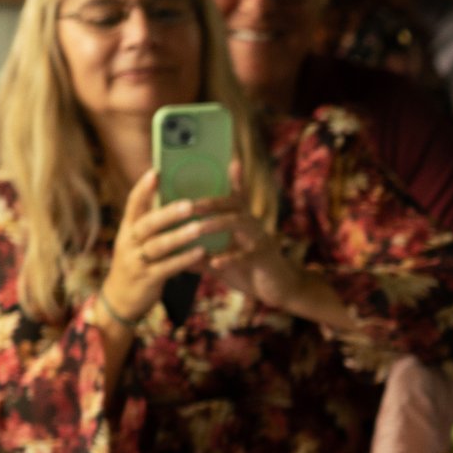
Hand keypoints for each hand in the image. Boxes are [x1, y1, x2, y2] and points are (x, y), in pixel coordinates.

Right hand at [99, 168, 234, 324]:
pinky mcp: (147, 279)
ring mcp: (136, 261)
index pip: (133, 204)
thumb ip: (150, 222)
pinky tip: (201, 252)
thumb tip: (171, 196)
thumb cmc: (137, 263)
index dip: (143, 188)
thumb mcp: (137, 240)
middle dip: (167, 213)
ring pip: (157, 246)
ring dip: (179, 236)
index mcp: (128, 228)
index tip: (156, 171)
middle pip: (147, 224)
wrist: (121, 299)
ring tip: (198, 227)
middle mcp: (129, 242)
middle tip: (189, 204)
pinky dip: (184, 260)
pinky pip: (167, 267)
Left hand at [198, 158, 311, 310]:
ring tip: (198, 227)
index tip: (223, 161)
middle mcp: (251, 224)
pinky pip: (247, 254)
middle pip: (232, 204)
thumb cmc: (249, 272)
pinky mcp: (265, 258)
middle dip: (209, 202)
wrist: (279, 290)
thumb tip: (174, 255)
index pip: (231, 196)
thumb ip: (200, 256)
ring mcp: (260, 239)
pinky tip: (216, 261)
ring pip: (238, 223)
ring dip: (217, 223)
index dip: (230, 178)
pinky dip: (231, 257)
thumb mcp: (221, 262)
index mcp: (240, 220)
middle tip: (187, 204)